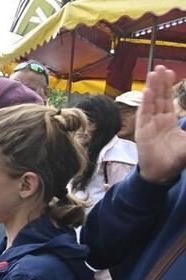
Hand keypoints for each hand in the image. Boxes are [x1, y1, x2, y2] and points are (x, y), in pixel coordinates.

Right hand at [136, 66, 185, 183]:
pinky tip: (148, 91)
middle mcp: (157, 121)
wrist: (163, 174)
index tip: (171, 72)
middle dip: (160, 82)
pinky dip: (146, 102)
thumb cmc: (175, 159)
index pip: (168, 100)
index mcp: (168, 122)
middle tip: (161, 66)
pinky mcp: (143, 132)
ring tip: (153, 73)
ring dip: (152, 88)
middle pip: (159, 98)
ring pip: (151, 103)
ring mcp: (149, 126)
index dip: (169, 86)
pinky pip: (144, 114)